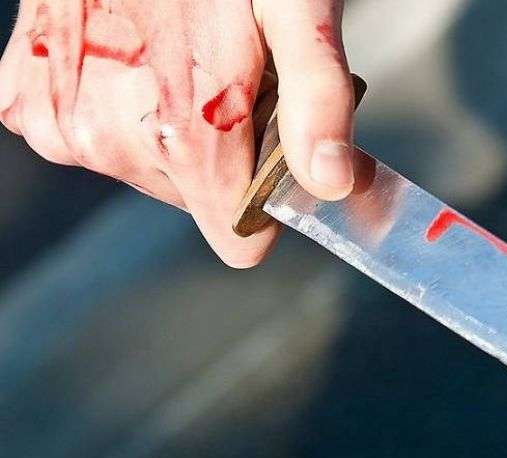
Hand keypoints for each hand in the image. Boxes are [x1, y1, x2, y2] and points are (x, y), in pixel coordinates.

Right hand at [0, 0, 356, 267]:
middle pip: (195, 198)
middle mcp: (113, 145)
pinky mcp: (25, 99)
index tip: (272, 152)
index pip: (238, 241)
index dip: (264, 202)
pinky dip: (117, 104)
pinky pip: (89, 134)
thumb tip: (330, 184)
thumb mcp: (296, 15)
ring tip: (180, 54)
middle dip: (220, 149)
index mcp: (187, 140)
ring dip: (169, 123)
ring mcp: (61, 123)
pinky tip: (131, 52)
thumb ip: (317, 103)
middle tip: (227, 76)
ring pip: (145, 168)